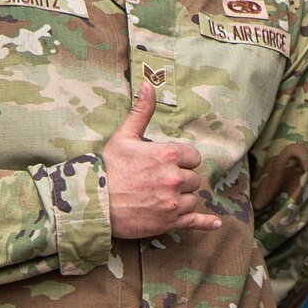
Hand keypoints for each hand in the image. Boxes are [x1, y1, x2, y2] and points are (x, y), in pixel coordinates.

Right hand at [103, 83, 220, 238]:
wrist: (91, 203)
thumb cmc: (107, 168)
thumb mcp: (124, 136)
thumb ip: (141, 111)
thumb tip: (149, 84)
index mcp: (167, 155)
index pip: (193, 157)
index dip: (182, 160)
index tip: (168, 164)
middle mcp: (174, 178)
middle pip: (194, 178)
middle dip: (181, 180)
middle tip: (160, 182)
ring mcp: (173, 202)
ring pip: (192, 198)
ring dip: (182, 198)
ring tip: (161, 198)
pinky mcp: (169, 222)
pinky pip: (195, 221)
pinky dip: (206, 223)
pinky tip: (215, 224)